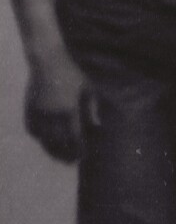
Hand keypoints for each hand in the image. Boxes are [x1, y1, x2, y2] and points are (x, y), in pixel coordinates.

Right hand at [24, 48, 96, 163]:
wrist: (47, 61)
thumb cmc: (72, 73)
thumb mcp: (87, 88)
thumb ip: (92, 108)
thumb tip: (97, 127)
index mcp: (69, 109)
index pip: (74, 137)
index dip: (78, 149)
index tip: (82, 157)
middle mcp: (53, 114)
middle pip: (59, 142)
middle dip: (65, 154)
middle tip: (71, 162)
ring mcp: (39, 112)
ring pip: (44, 138)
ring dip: (51, 149)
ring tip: (59, 156)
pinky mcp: (29, 109)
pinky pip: (32, 129)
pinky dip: (39, 138)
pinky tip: (45, 142)